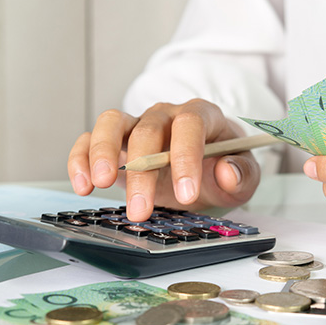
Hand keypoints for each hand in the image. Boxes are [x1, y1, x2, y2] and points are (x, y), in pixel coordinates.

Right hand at [68, 99, 260, 221]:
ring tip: (100, 185)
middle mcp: (166, 115)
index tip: (186, 194)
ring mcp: (138, 125)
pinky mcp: (115, 142)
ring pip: (112, 123)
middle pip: (148, 130)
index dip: (186, 157)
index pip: (191, 124)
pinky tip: (84, 185)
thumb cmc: (223, 168)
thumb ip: (242, 174)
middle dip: (143, 171)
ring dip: (103, 153)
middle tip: (141, 209)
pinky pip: (90, 139)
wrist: (205, 170)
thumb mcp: (244, 177)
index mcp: (202, 116)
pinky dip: (81, 159)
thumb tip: (227, 172)